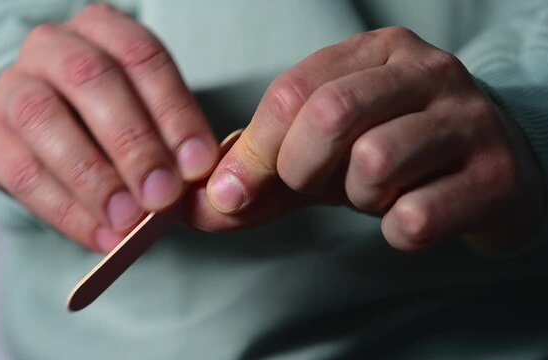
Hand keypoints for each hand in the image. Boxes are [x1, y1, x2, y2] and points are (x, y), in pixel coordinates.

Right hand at [0, 4, 217, 252]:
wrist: (51, 134)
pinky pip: (22, 172)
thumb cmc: (115, 123)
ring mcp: (13, 85)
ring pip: (44, 120)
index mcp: (104, 31)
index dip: (174, 111)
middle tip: (163, 195)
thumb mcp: (151, 119)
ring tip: (129, 221)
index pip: (142, 58)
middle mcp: (54, 46)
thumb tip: (194, 187)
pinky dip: (66, 211)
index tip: (198, 164)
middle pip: (92, 80)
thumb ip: (173, 146)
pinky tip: (101, 237)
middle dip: (133, 143)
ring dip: (93, 177)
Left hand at [188, 27, 544, 251]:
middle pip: (330, 114)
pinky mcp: (497, 177)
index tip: (231, 192)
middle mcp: (428, 73)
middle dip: (301, 168)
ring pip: (375, 162)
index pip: (293, 89)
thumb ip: (261, 179)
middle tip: (319, 184)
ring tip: (381, 192)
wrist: (492, 178)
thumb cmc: (399, 159)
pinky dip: (397, 230)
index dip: (251, 149)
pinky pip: (415, 217)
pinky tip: (414, 213)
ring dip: (359, 197)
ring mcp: (469, 121)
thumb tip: (197, 208)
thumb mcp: (325, 157)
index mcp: (378, 53)